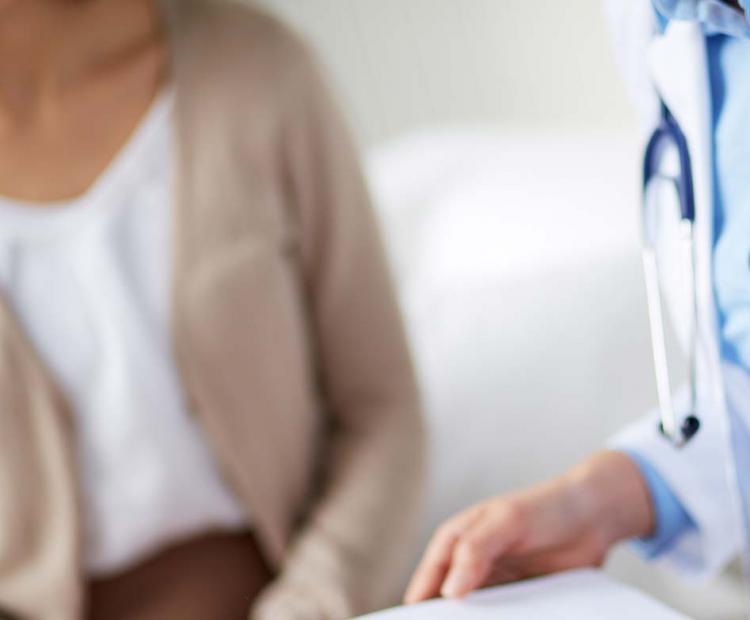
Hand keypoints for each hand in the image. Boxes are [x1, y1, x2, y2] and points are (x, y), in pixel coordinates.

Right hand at [404, 451, 653, 603]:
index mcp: (454, 541)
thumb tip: (448, 591)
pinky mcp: (518, 600)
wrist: (594, 517)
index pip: (426, 583)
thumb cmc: (545, 507)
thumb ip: (476, 550)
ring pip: (475, 618)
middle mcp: (468, 565)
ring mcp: (494, 584)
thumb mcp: (507, 521)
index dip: (418, 612)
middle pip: (447, 607)